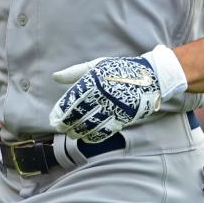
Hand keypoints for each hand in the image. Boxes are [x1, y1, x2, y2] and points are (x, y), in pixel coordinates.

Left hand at [48, 45, 186, 143]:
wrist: (150, 77)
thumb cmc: (119, 69)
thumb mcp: (97, 65)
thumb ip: (75, 72)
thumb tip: (55, 76)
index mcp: (95, 80)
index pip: (73, 99)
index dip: (61, 111)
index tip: (53, 118)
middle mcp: (104, 94)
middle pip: (80, 114)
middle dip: (67, 124)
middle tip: (59, 128)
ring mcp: (114, 107)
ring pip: (92, 125)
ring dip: (78, 132)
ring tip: (71, 134)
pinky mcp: (124, 117)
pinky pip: (106, 130)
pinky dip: (95, 136)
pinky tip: (86, 138)